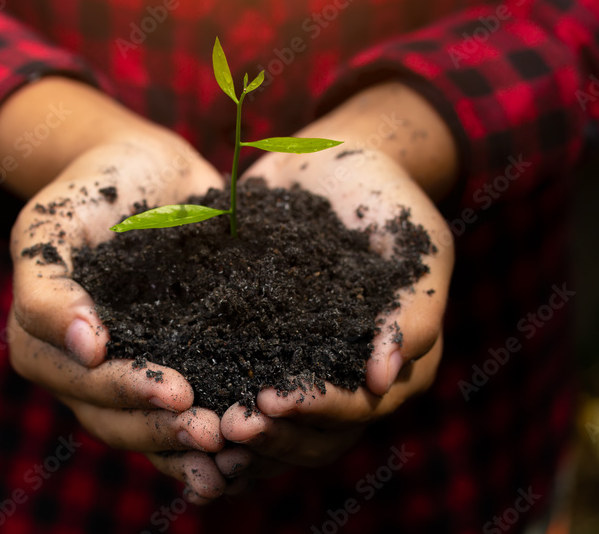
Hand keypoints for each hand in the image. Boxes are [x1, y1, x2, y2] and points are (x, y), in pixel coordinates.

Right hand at [0, 79, 230, 501]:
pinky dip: (207, 434)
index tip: (178, 393)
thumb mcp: (50, 223)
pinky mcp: (174, 360)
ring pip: (147, 426)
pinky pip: (181, 410)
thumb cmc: (91, 187)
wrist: (145, 164)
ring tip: (233, 449)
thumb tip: (85, 349)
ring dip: (187, 444)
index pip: (81, 383)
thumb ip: (47, 286)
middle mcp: (82, 367)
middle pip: (115, 418)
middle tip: (214, 432)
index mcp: (42, 341)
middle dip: (164, 428)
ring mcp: (128, 367)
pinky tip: (248, 452)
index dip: (127, 392)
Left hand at [219, 83, 456, 482]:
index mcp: (397, 364)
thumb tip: (384, 379)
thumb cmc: (387, 198)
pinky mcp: (262, 346)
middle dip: (272, 437)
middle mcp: (350, 377)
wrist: (333, 161)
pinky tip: (180, 408)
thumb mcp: (418, 244)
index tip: (272, 402)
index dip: (317, 411)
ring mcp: (304, 365)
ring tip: (202, 428)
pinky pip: (240, 389)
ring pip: (277, 427)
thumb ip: (414, 310)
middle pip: (316, 436)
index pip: (359, 408)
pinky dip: (216, 407)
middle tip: (226, 428)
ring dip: (243, 437)